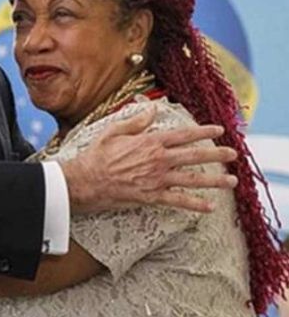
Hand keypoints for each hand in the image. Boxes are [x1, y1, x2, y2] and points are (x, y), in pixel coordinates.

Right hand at [62, 106, 237, 213]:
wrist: (85, 181)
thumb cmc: (96, 155)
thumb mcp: (113, 131)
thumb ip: (135, 121)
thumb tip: (152, 109)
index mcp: (149, 142)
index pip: (182, 135)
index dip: (202, 131)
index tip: (218, 129)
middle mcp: (157, 160)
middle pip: (193, 156)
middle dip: (217, 154)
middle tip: (233, 154)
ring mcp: (156, 179)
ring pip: (192, 179)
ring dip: (214, 180)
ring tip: (231, 181)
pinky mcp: (151, 196)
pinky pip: (177, 201)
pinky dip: (194, 204)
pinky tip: (209, 207)